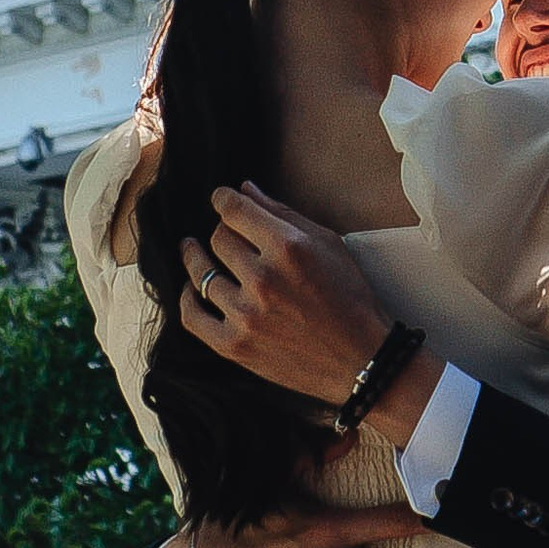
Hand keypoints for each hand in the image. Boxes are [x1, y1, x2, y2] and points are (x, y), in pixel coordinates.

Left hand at [180, 181, 436, 435]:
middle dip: (222, 231)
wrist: (361, 358)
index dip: (221, 199)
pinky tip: (193, 289)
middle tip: (225, 234)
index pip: (234, 211)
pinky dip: (187, 299)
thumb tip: (245, 189)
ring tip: (194, 252)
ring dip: (197, 259)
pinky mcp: (235, 346)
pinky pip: (192, 316)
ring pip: (202, 273)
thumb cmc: (349, 297)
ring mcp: (246, 314)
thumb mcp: (328, 244)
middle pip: (218, 239)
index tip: (220, 199)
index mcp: (288, 248)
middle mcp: (263, 278)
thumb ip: (284, 214)